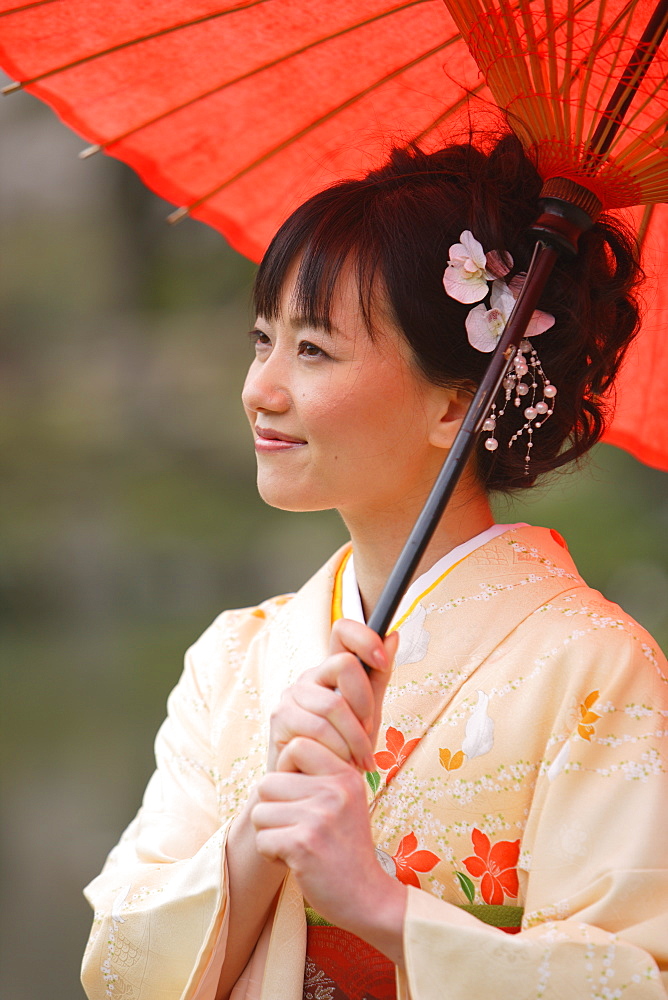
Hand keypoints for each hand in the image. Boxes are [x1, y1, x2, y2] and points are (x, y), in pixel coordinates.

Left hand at [252, 737, 406, 961]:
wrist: (368, 896)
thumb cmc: (346, 846)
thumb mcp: (346, 800)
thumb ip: (319, 774)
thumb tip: (282, 750)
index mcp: (345, 774)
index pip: (297, 745)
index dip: (285, 768)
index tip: (296, 794)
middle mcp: (334, 790)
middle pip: (268, 782)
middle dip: (272, 809)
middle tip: (295, 827)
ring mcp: (319, 817)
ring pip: (259, 812)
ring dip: (270, 834)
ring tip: (296, 844)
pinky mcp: (304, 844)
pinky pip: (262, 840)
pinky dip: (271, 855)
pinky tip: (295, 861)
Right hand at [266, 619, 398, 771]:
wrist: (312, 790)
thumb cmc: (342, 751)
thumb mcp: (368, 714)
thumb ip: (378, 676)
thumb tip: (394, 635)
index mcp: (331, 670)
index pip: (344, 630)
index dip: (365, 637)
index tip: (382, 661)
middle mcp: (309, 676)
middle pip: (344, 664)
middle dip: (365, 703)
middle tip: (369, 733)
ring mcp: (291, 695)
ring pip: (334, 703)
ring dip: (355, 738)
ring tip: (360, 760)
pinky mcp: (279, 718)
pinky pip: (319, 728)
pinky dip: (338, 751)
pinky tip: (341, 765)